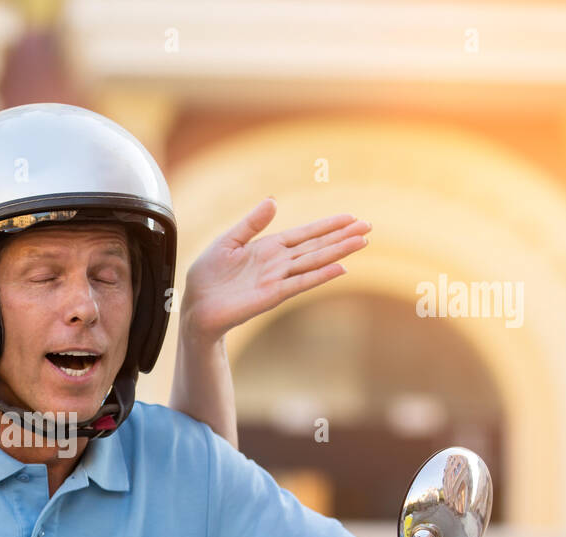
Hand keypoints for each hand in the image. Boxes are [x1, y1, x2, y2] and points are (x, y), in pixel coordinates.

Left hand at [178, 198, 369, 344]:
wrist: (195, 307)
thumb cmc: (208, 277)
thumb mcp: (227, 241)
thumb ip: (251, 223)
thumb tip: (273, 200)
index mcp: (268, 248)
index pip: (305, 234)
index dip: (327, 225)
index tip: (351, 217)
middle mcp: (278, 263)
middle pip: (316, 246)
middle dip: (342, 237)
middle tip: (369, 227)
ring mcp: (276, 279)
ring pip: (313, 262)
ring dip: (338, 252)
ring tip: (362, 242)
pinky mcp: (270, 296)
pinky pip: (299, 283)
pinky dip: (319, 276)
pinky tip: (340, 268)